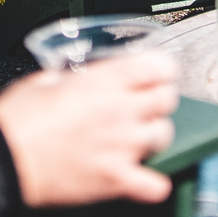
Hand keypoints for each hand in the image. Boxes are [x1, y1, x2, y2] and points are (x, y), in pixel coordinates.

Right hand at [0, 52, 178, 207]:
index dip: (161, 70)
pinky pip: (152, 184)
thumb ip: (74, 77)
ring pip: (164, 135)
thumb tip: (81, 78)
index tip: (156, 75)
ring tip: (139, 138)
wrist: (4, 162)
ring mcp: (121, 145)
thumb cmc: (18, 121)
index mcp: (107, 81)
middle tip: (148, 105)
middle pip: (168, 99)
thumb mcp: (46, 81)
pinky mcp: (114, 179)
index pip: (159, 66)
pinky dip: (153, 184)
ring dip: (154, 136)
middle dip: (160, 100)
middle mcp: (120, 109)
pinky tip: (147, 179)